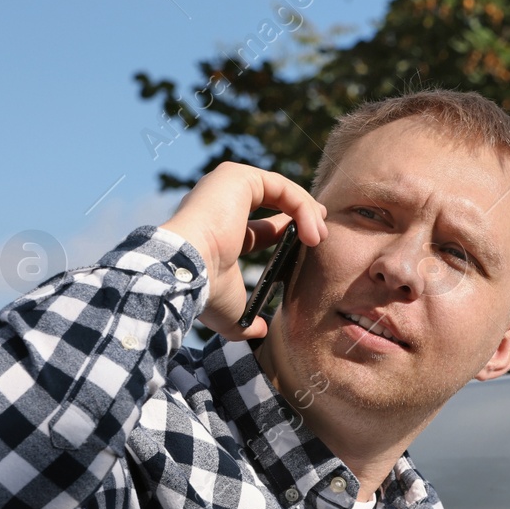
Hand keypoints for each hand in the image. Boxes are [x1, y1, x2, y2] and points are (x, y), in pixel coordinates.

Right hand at [160, 162, 328, 340]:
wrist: (186, 272)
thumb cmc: (205, 291)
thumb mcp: (231, 312)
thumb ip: (246, 322)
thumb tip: (260, 331)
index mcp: (219, 232)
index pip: (260, 228)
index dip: (288, 232)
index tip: (312, 243)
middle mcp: (219, 203)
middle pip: (273, 201)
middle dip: (304, 215)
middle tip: (323, 235)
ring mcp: (225, 186)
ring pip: (281, 191)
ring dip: (307, 213)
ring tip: (321, 238)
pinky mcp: (236, 177)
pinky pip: (281, 187)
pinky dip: (303, 206)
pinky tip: (312, 231)